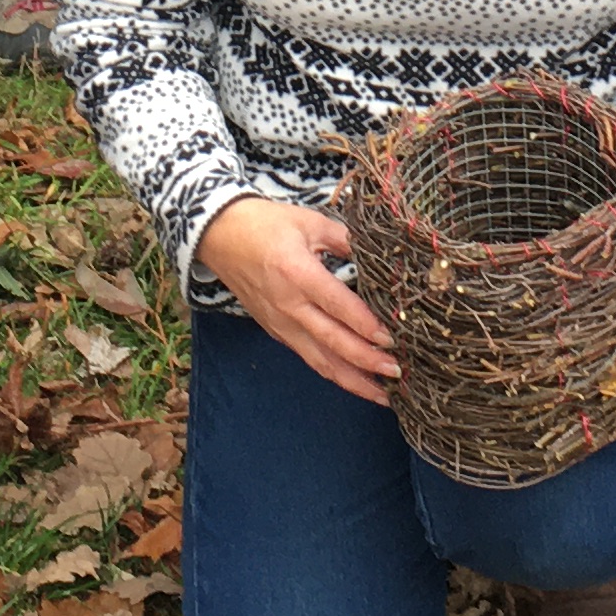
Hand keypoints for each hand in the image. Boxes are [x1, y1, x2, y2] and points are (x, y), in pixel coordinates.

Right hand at [195, 194, 396, 402]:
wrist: (217, 235)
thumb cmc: (264, 223)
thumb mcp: (309, 221)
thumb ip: (346, 239)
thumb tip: (380, 255)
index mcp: (297, 273)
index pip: (338, 306)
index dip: (366, 326)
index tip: (393, 339)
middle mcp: (288, 305)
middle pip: (332, 342)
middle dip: (367, 361)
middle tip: (398, 372)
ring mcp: (280, 323)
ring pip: (320, 361)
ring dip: (353, 380)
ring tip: (383, 394)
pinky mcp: (275, 331)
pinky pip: (308, 357)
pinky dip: (333, 372)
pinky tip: (355, 380)